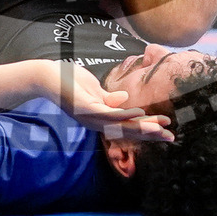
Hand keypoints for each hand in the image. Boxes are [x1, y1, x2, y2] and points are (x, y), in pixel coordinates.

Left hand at [43, 62, 172, 142]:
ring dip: (141, 127)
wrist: (45, 77)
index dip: (147, 130)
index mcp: (100, 118)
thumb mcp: (93, 91)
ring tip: (159, 128)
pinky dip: (123, 114)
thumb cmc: (69, 81)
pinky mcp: (84, 107)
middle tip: (171, 138)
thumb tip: (127, 101)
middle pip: (127, 131)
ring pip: (120, 125)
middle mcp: (96, 122)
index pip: (128, 126)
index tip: (166, 132)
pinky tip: (137, 113)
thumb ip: (108, 99)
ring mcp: (90, 116)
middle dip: (150, 134)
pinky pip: (106, 112)